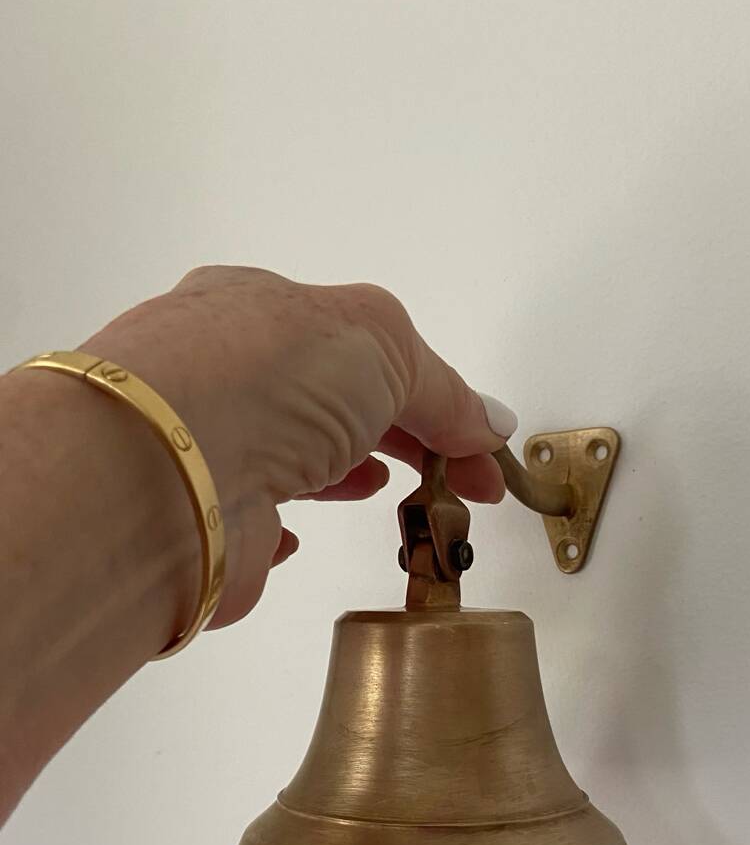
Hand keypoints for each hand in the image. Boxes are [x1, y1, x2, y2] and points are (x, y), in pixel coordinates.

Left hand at [82, 266, 517, 628]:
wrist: (165, 472)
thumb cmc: (262, 375)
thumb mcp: (383, 346)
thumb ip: (442, 388)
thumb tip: (489, 422)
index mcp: (258, 309)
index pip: (359, 347)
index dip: (431, 393)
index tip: (482, 446)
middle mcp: (223, 375)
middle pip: (325, 401)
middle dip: (391, 430)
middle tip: (452, 476)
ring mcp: (207, 450)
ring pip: (283, 455)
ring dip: (337, 471)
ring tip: (383, 491)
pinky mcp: (201, 523)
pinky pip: (243, 522)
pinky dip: (278, 527)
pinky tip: (297, 535)